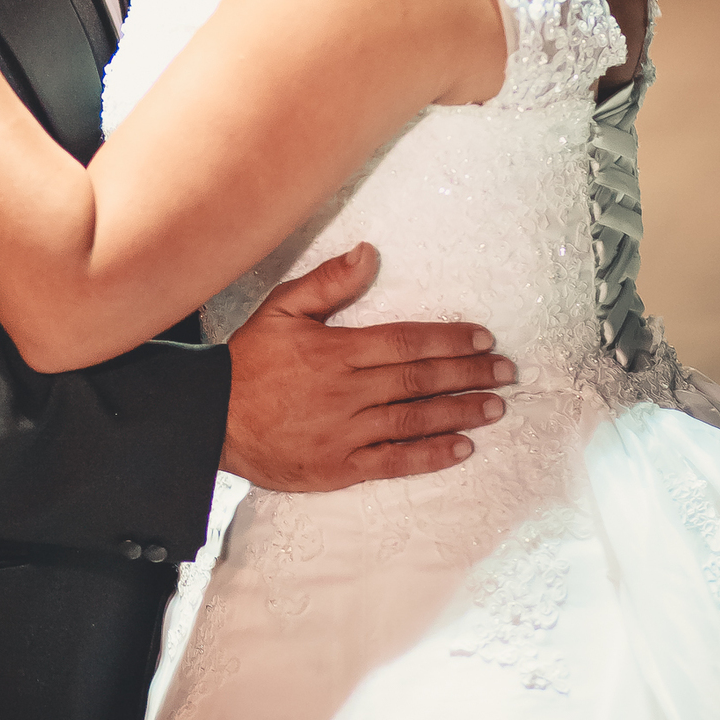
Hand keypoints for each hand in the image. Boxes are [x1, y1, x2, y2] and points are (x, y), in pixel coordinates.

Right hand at [221, 243, 513, 487]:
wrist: (213, 419)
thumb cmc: (249, 361)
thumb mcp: (282, 309)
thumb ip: (328, 282)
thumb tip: (369, 253)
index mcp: (337, 350)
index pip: (406, 341)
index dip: (449, 340)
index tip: (483, 338)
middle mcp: (348, 391)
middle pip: (419, 380)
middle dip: (468, 374)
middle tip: (506, 371)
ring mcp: (346, 432)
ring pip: (414, 420)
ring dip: (460, 412)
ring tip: (495, 406)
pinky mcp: (341, 467)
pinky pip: (394, 462)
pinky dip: (430, 455)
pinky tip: (461, 448)